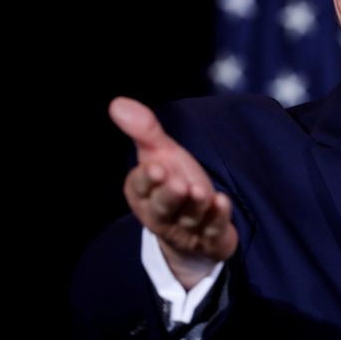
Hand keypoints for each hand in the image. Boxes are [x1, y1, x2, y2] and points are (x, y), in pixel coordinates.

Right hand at [109, 97, 237, 287]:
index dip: (147, 179)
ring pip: (190, 218)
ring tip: (201, 191)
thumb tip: (117, 102)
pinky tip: (223, 202)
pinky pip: (214, 230)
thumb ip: (143, 131)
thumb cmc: (174, 181)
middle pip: (163, 207)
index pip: (140, 187)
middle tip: (178, 184)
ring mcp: (188, 228)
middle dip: (169, 196)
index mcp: (143, 194)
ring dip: (196, 205)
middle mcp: (161, 214)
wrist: (197, 224)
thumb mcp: (160, 154)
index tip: (155, 167)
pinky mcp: (211, 237)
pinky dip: (219, 217)